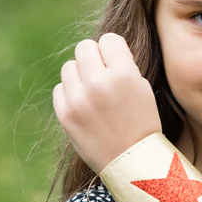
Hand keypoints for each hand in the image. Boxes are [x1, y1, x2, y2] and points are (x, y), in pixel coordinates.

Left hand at [53, 33, 161, 174]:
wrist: (131, 162)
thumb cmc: (141, 123)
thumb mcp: (142, 88)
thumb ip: (122, 65)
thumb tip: (100, 50)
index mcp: (123, 75)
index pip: (109, 39)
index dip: (113, 50)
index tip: (117, 63)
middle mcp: (98, 84)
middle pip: (84, 48)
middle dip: (94, 58)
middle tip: (102, 74)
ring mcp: (78, 100)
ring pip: (69, 67)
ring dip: (80, 75)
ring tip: (93, 92)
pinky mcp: (65, 115)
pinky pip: (59, 89)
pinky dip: (70, 94)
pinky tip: (84, 106)